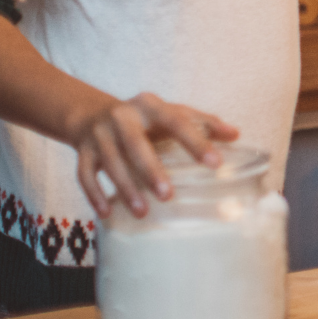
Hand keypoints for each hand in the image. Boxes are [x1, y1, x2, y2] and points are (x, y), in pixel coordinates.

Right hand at [67, 93, 238, 217]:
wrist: (92, 113)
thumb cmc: (145, 118)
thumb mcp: (172, 113)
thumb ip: (203, 123)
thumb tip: (235, 135)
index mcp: (150, 105)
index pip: (176, 121)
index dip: (196, 142)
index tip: (215, 163)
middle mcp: (121, 116)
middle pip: (135, 144)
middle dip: (151, 170)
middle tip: (168, 195)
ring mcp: (98, 134)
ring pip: (109, 163)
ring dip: (125, 188)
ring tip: (142, 212)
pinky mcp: (82, 150)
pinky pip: (84, 175)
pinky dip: (93, 194)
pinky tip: (107, 213)